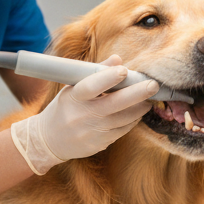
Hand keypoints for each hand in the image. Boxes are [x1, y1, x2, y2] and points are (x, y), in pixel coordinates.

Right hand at [11, 54, 156, 174]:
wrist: (48, 140)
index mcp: (74, 97)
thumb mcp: (72, 88)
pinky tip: (138, 111)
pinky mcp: (100, 144)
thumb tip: (117, 59)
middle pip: (115, 104)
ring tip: (150, 97)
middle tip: (154, 84)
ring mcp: (92, 131)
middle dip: (137, 93)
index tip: (124, 70)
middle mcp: (83, 115)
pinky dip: (133, 119)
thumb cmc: (65, 107)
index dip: (108, 78)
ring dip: (140, 107)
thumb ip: (96, 73)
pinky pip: (123, 130)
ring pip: (124, 118)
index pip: (91, 86)